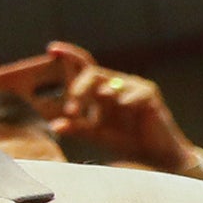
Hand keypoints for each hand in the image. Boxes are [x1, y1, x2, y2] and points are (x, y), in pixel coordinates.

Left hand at [47, 42, 197, 173]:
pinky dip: (128, 98)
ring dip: (99, 94)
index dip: (69, 55)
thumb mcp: (96, 134)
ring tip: (94, 108)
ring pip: (112, 82)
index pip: (84, 67)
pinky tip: (122, 104)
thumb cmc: (123, 139)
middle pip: (92, 73)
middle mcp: (115, 83)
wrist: (151, 153)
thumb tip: (54, 126)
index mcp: (100, 89)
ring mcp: (133, 86)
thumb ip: (77, 128)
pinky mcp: (150, 94)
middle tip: (70, 109)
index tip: (51, 49)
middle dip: (79, 88)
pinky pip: (137, 92)